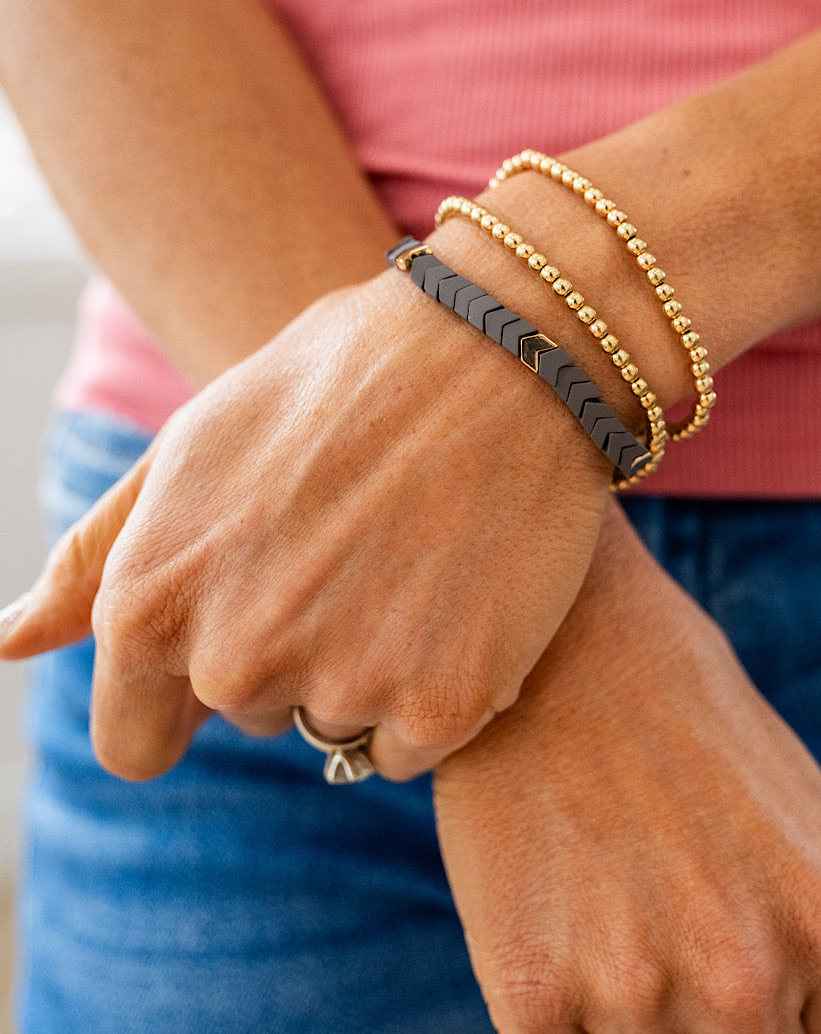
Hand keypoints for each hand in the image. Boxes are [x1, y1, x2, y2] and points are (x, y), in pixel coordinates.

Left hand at [0, 269, 610, 779]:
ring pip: (337, 722)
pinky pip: (414, 739)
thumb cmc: (339, 381)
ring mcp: (342, 683)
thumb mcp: (192, 448)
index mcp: (149, 604)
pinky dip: (439, 684)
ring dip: (369, 664)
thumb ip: (94, 560)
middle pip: (249, 716)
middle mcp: (233, 659)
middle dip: (290, 651)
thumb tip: (6, 646)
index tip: (246, 626)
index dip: (183, 693)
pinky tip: (457, 589)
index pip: (135, 741)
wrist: (499, 349)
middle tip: (348, 546)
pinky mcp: (444, 700)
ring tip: (409, 553)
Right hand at [434, 503, 820, 1032]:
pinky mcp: (534, 997)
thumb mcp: (800, 826)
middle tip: (665, 931)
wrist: (559, 634)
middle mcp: (751, 978)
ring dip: (629, 1021)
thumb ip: (819, 948)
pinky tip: (552, 934)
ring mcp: (642, 993)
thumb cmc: (682, 718)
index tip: (753, 1010)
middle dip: (711, 1026)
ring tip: (606, 919)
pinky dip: (559, 1019)